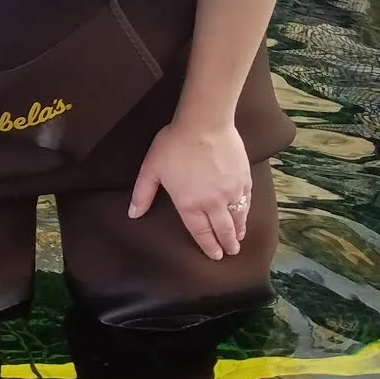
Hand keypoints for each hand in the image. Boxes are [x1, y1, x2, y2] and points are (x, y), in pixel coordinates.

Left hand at [129, 119, 251, 261]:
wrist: (205, 122)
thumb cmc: (174, 144)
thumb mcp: (151, 168)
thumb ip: (142, 194)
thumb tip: (133, 214)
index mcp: (189, 204)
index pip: (201, 232)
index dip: (208, 246)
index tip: (215, 255)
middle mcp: (213, 202)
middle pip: (222, 229)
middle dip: (227, 244)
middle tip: (231, 253)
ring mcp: (231, 190)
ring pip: (237, 217)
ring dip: (239, 230)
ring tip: (239, 239)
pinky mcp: (243, 177)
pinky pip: (246, 200)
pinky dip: (246, 211)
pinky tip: (245, 213)